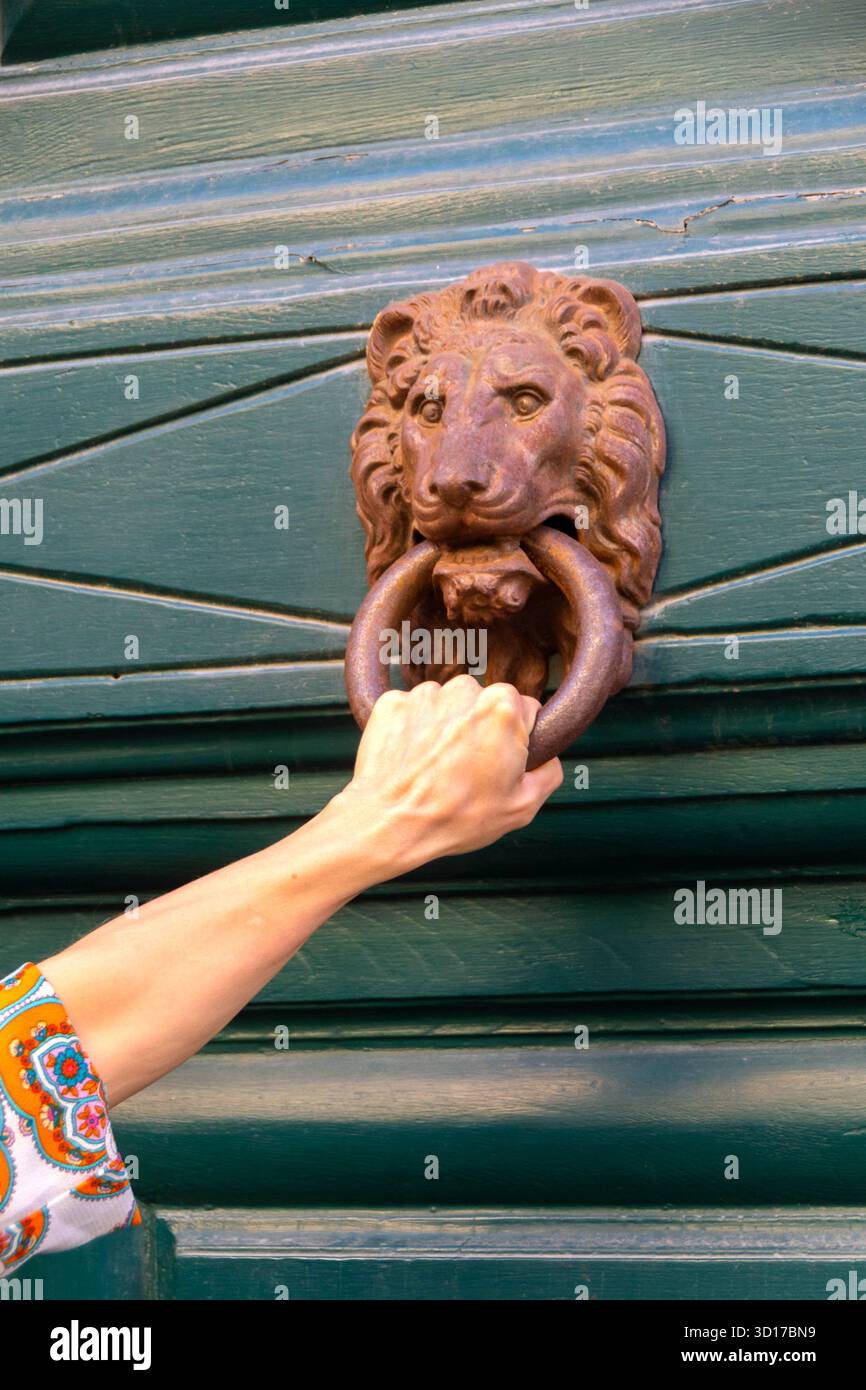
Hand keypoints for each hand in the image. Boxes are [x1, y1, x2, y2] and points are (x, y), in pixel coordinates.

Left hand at [331, 675, 562, 876]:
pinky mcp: (393, 702)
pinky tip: (413, 761)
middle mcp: (465, 691)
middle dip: (481, 730)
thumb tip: (548, 758)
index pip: (526, 709)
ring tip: (436, 768)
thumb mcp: (521, 807)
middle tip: (468, 770)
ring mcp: (425, 694)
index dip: (518, 738)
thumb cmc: (454, 816)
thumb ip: (548, 773)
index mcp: (503, 709)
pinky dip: (414, 731)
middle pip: (484, 704)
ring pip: (448, 706)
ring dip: (446, 729)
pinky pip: (414, 711)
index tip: (502, 760)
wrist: (389, 823)